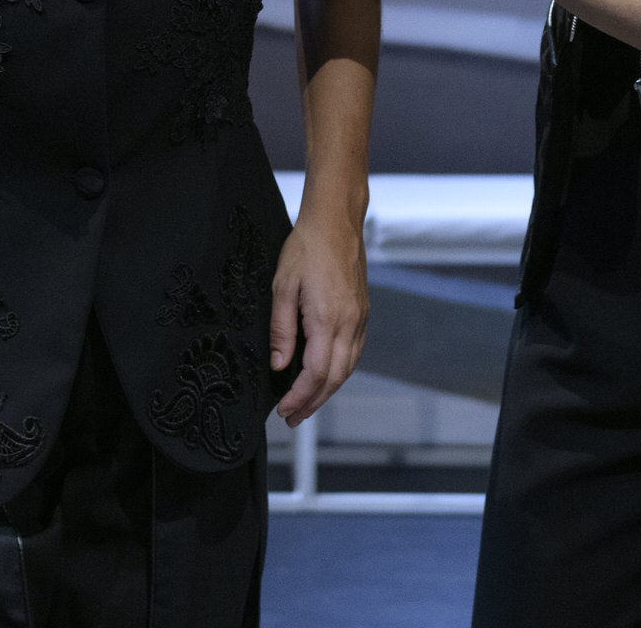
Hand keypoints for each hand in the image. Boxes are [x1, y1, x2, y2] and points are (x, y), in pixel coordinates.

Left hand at [269, 202, 368, 424]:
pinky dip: (339, 372)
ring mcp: (360, 319)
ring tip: (306, 405)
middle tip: (292, 418)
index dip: (299, 397)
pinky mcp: (362, 313)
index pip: (315, 374)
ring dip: (327, 391)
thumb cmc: (307, 248)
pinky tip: (326, 376)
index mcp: (328, 320)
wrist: (336, 222)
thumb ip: (281, 330)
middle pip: (335, 378)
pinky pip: (354, 353)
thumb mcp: (282, 286)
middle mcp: (350, 324)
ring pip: (347, 368)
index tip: (282, 410)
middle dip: (313, 403)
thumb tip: (278, 365)